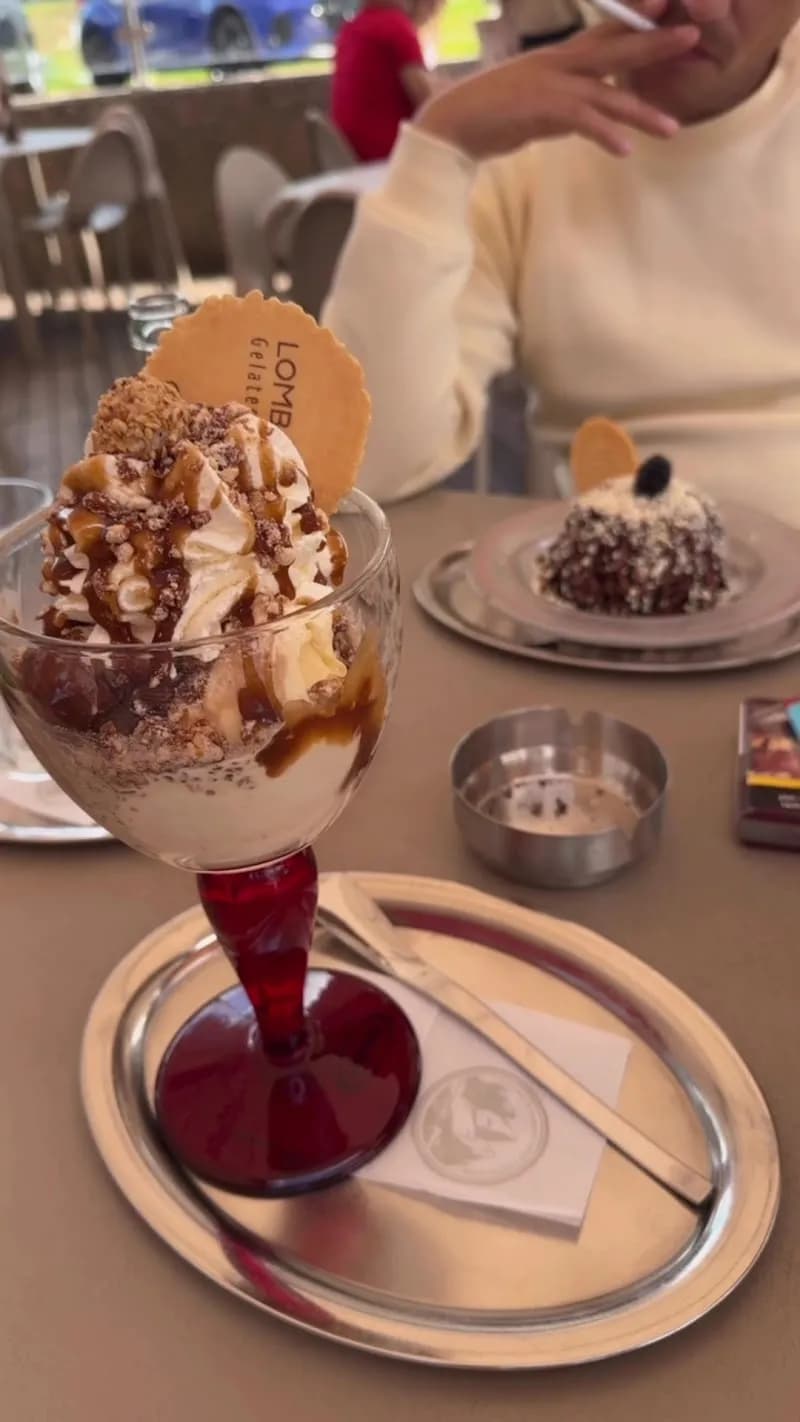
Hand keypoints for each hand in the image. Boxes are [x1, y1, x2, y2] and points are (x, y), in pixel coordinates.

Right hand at [416, 6, 699, 159]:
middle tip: (693, 37)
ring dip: (642, 112)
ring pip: (607, 94)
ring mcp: (550, 85)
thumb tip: (583, 121)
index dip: (639, 24)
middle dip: (656, 43)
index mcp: (558, 57)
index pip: (606, 35)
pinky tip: (625, 149)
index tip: (670, 16)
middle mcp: (558, 63)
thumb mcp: (535, 104)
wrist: (451, 124)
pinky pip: (581, 121)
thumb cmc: (490, 116)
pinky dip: (604, 134)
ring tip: (673, 128)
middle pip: (617, 49)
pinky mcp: (540, 111)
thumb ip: (564, 108)